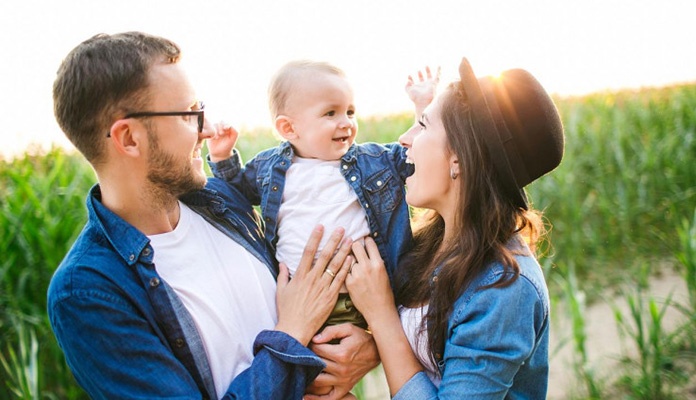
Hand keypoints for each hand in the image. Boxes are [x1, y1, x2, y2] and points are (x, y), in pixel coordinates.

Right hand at [207, 122, 237, 161]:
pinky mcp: (210, 133)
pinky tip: (214, 138)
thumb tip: (228, 125)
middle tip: (221, 134)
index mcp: (228, 128)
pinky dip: (212, 132)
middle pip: (220, 122)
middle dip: (221, 127)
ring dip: (216, 130)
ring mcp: (215, 130)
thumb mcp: (233, 138)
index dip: (226, 124)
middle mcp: (221, 127)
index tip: (226, 128)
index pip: (227, 122)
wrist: (220, 153)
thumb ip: (234, 131)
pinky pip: (209, 129)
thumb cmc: (228, 145)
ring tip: (218, 137)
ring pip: (215, 125)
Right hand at [275, 226, 352, 345]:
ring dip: (343, 251)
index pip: (308, 251)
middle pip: (325, 255)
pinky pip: (340, 280)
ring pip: (335, 266)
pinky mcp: (330, 297)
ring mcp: (322, 287)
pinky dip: (346, 269)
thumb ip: (283, 275)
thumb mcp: (281, 291)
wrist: (295, 329)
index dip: (315, 238)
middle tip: (341, 229)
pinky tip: (352, 260)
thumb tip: (282, 263)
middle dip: (333, 240)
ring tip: (351, 240)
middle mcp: (312, 279)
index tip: (320, 226)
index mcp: (300, 275)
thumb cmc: (287, 311)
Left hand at [305, 323, 378, 399]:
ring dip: (308, 376)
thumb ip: (331, 331)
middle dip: (307, 358)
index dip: (311, 344)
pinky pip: (329, 398)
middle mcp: (341, 369)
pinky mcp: (345, 388)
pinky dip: (316, 399)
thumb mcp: (348, 328)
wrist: (377, 352)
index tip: (310, 342)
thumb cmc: (360, 338)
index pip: (317, 349)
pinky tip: (305, 396)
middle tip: (304, 354)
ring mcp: (343, 381)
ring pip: (317, 382)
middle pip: (315, 364)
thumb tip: (314, 339)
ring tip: (302, 369)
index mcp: (341, 354)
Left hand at [345, 237, 394, 323]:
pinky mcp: (349, 282)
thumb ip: (375, 261)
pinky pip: (344, 270)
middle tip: (353, 248)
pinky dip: (345, 271)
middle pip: (355, 246)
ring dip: (349, 260)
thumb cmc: (384, 292)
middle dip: (354, 246)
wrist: (379, 310)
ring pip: (348, 258)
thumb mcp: (383, 273)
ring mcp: (357, 274)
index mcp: (378, 263)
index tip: (363, 241)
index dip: (365, 241)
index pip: (369, 243)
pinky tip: (348, 273)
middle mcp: (367, 267)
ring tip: (351, 264)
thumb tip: (368, 250)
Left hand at [405, 65, 439, 114]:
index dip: (410, 79)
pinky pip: (437, 76)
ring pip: (429, 76)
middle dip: (420, 74)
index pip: (413, 82)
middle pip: (422, 79)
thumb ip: (406, 86)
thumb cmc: (416, 97)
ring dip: (428, 71)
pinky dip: (439, 71)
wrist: (424, 101)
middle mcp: (423, 86)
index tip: (409, 75)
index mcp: (416, 88)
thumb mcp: (409, 91)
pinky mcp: (434, 83)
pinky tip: (439, 66)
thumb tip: (407, 80)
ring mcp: (429, 84)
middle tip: (418, 71)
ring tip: (426, 66)